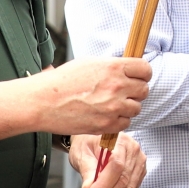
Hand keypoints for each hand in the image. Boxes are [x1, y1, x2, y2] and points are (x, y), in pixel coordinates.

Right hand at [33, 57, 150, 134]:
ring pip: (136, 108)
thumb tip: (127, 69)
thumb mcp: (90, 63)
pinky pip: (126, 124)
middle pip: (144, 90)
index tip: (137, 77)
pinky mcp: (106, 124)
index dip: (142, 74)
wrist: (42, 102)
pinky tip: (106, 115)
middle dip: (135, 91)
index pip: (146, 69)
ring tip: (111, 105)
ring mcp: (113, 107)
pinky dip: (118, 121)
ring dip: (127, 107)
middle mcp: (117, 86)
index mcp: (114, 67)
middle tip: (122, 93)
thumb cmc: (61, 82)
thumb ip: (112, 66)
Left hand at [69, 133, 146, 187]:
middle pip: (123, 180)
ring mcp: (139, 163)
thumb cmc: (87, 144)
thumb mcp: (81, 153)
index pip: (116, 165)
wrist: (94, 141)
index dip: (104, 184)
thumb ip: (87, 169)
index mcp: (120, 141)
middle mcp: (134, 151)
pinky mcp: (138, 174)